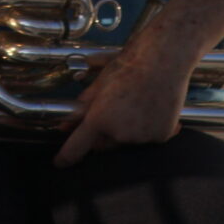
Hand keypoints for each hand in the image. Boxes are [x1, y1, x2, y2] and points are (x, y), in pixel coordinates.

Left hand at [53, 40, 190, 166]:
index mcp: (99, 119)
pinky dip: (148, 128)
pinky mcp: (160, 136)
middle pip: (104, 143)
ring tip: (136, 104)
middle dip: (103, 133)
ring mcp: (141, 137)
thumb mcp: (100, 82)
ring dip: (127, 130)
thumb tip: (69, 121)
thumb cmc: (130, 66)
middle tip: (113, 110)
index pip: (77, 147)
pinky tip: (150, 108)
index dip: (65, 157)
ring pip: (127, 141)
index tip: (60, 163)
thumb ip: (84, 105)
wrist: (163, 60)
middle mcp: (119, 133)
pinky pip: (148, 137)